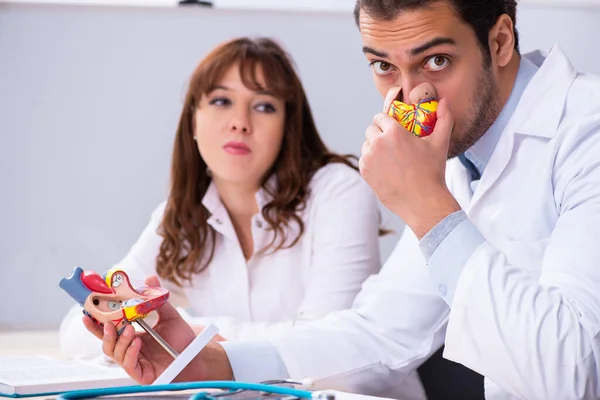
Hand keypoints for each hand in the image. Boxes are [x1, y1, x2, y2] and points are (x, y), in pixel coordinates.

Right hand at [83, 275, 232, 383]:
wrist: (195, 355)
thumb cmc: (181, 338)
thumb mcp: (169, 316)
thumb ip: (157, 300)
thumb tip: (150, 278)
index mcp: (131, 335)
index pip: (109, 329)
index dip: (96, 322)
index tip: (87, 312)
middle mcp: (129, 349)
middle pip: (106, 342)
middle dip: (102, 332)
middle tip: (106, 322)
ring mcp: (133, 362)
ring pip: (115, 353)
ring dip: (119, 340)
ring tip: (130, 330)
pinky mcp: (140, 374)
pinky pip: (129, 364)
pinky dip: (130, 353)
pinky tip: (137, 343)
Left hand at [359, 87, 460, 238]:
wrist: (422, 202)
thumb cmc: (433, 172)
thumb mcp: (440, 143)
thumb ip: (444, 118)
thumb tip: (445, 101)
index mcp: (394, 132)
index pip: (380, 117)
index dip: (386, 121)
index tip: (393, 128)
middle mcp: (378, 143)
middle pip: (371, 129)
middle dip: (380, 133)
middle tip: (392, 144)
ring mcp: (369, 158)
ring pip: (366, 145)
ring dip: (374, 147)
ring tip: (389, 157)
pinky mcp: (365, 172)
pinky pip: (364, 160)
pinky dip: (371, 162)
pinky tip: (385, 168)